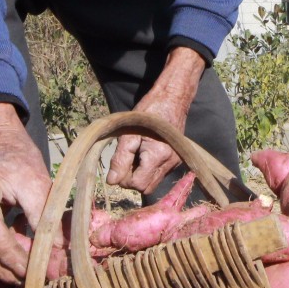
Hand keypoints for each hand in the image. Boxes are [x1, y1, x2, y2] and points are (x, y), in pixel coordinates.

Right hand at [0, 103, 53, 283]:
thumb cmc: (20, 160)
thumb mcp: (38, 182)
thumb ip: (45, 219)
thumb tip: (58, 253)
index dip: (14, 258)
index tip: (37, 272)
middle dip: (5, 269)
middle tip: (31, 281)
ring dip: (0, 267)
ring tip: (24, 277)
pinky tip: (15, 262)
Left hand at [107, 47, 204, 194]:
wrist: (173, 99)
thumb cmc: (149, 112)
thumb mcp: (129, 134)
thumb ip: (120, 159)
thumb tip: (111, 181)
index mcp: (159, 156)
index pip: (138, 184)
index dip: (125, 178)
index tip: (120, 163)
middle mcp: (170, 163)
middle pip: (146, 188)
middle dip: (132, 179)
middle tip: (126, 160)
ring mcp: (175, 163)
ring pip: (153, 183)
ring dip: (141, 175)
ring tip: (136, 154)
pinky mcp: (177, 161)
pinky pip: (159, 175)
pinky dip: (149, 170)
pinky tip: (145, 153)